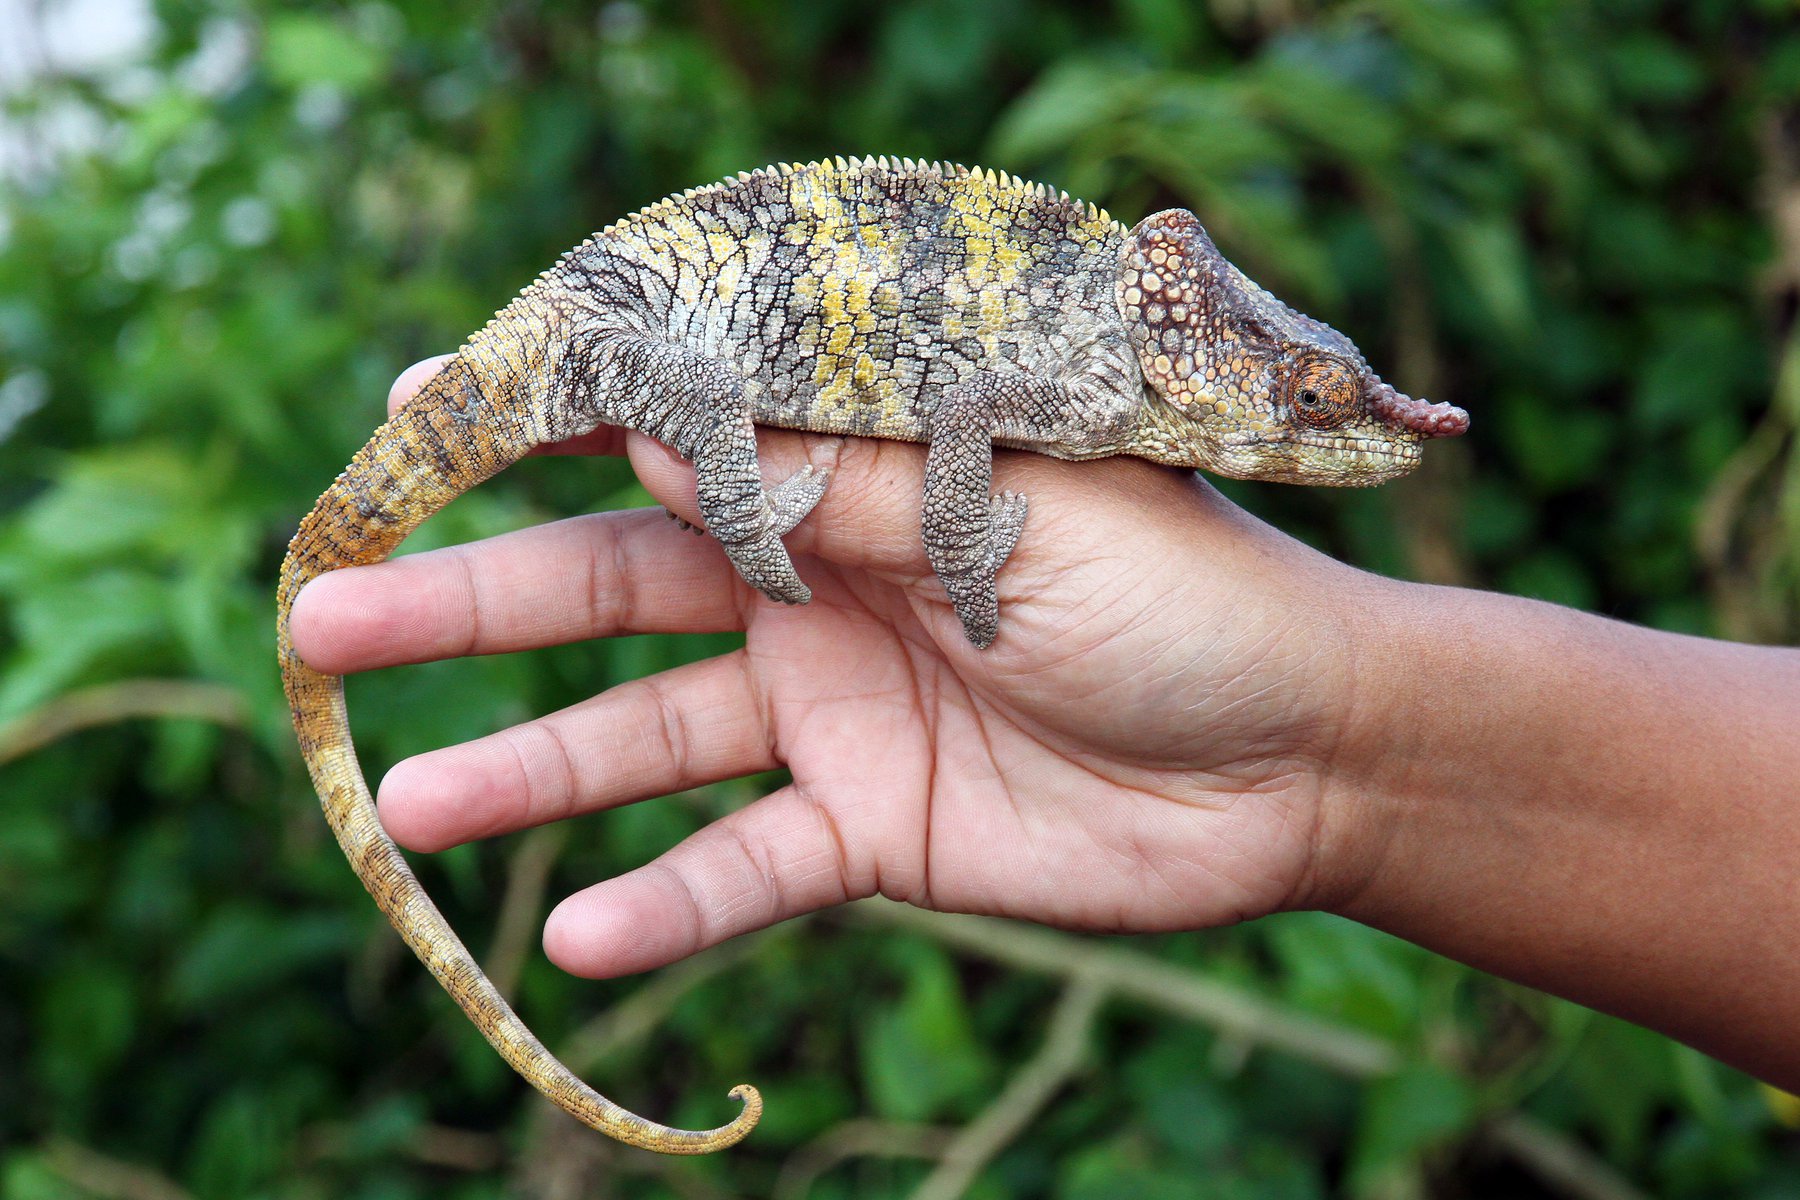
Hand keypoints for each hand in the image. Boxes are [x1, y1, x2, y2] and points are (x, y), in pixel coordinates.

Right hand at [289, 358, 1374, 977]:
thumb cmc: (1191, 595)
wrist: (1305, 756)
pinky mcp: (866, 831)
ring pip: (647, 742)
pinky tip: (578, 937)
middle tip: (327, 611)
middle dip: (475, 605)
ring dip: (527, 772)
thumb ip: (840, 486)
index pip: (673, 449)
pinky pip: (744, 871)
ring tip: (403, 809)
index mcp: (855, 485)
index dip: (546, 430)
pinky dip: (666, 905)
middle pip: (616, 594)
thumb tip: (656, 415)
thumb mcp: (1013, 507)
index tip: (416, 411)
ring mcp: (832, 715)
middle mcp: (818, 592)